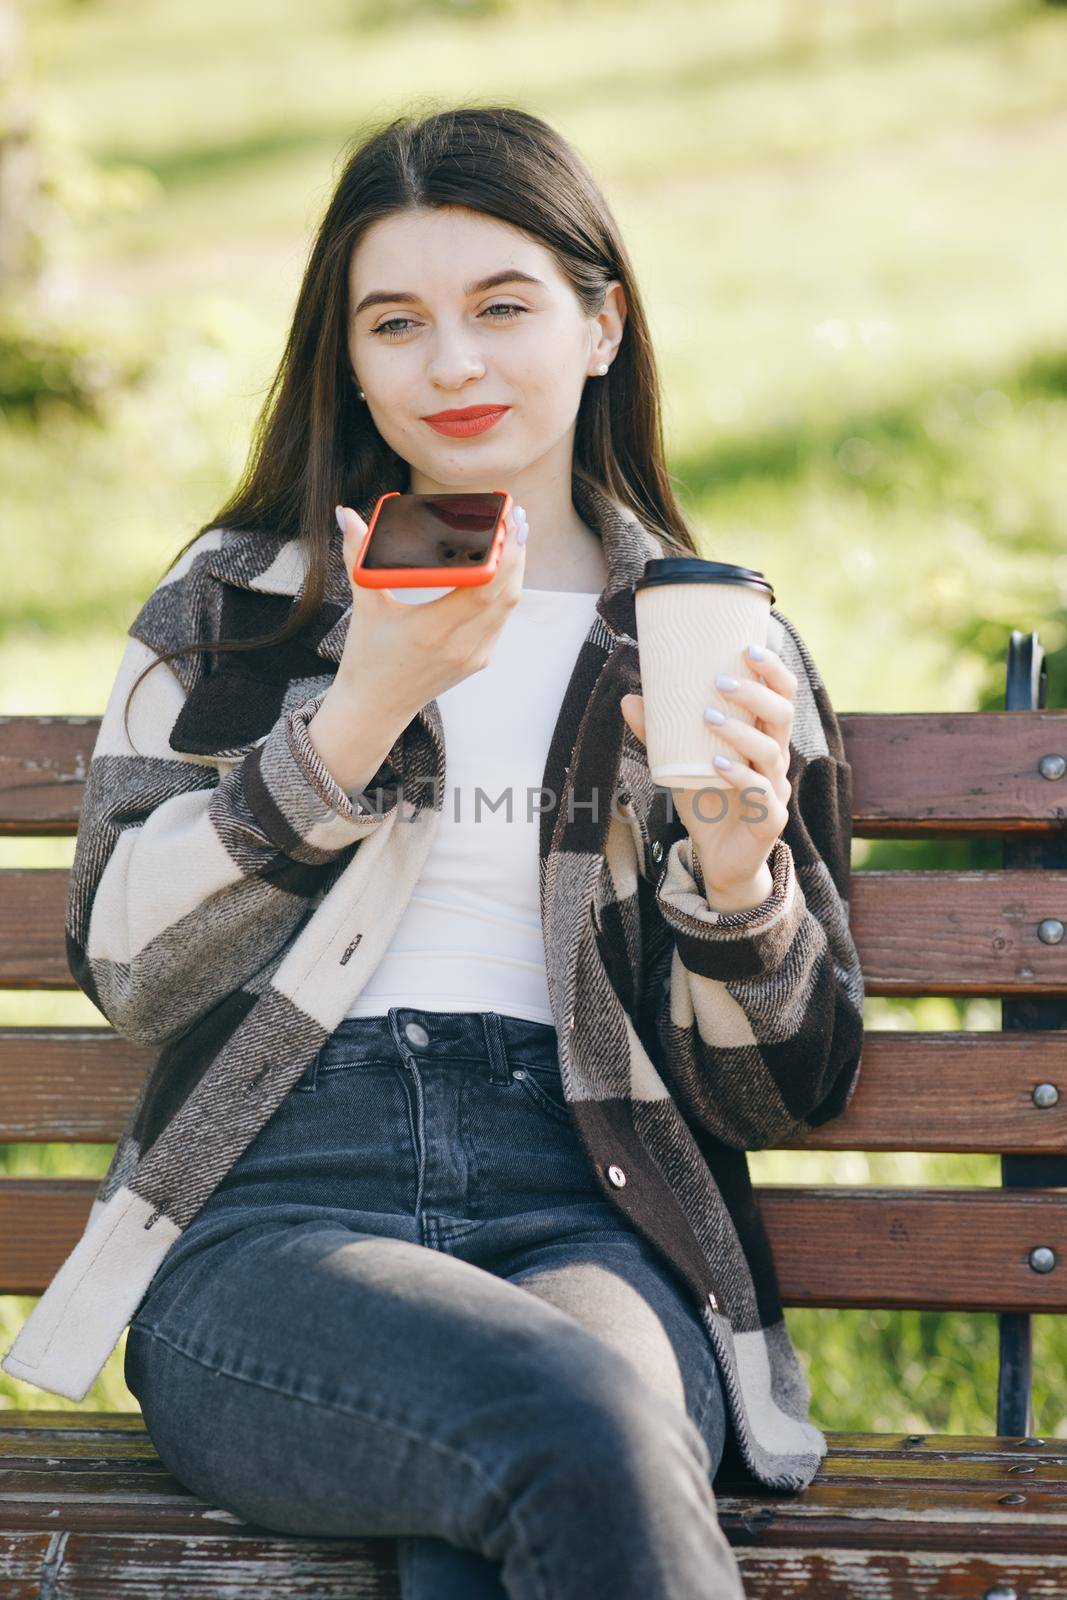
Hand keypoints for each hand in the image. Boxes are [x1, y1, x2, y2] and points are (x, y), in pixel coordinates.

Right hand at [334, 501, 527, 721]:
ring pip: (509, 606)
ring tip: (513, 536)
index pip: (484, 587)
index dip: (502, 553)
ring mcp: (474, 655)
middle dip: (515, 552)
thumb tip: (346, 515)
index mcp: (432, 630)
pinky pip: (500, 619)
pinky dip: (505, 592)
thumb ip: (358, 557)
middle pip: (507, 592)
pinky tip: (502, 570)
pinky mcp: (479, 660)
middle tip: (514, 516)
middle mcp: (460, 645)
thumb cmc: (367, 658)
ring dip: (514, 570)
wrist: (375, 708)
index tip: (505, 522)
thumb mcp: (364, 606)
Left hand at [619, 643, 797, 904]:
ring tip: (708, 717)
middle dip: (756, 693)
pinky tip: (717, 763)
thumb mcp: (679, 765)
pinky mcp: (769, 821)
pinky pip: (761, 795)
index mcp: (762, 739)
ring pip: (771, 752)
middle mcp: (775, 760)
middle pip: (782, 717)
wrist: (718, 861)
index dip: (772, 671)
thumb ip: (659, 735)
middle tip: (720, 680)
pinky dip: (740, 776)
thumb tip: (629, 698)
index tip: (748, 646)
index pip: (781, 696)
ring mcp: (775, 790)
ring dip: (741, 731)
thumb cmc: (707, 803)